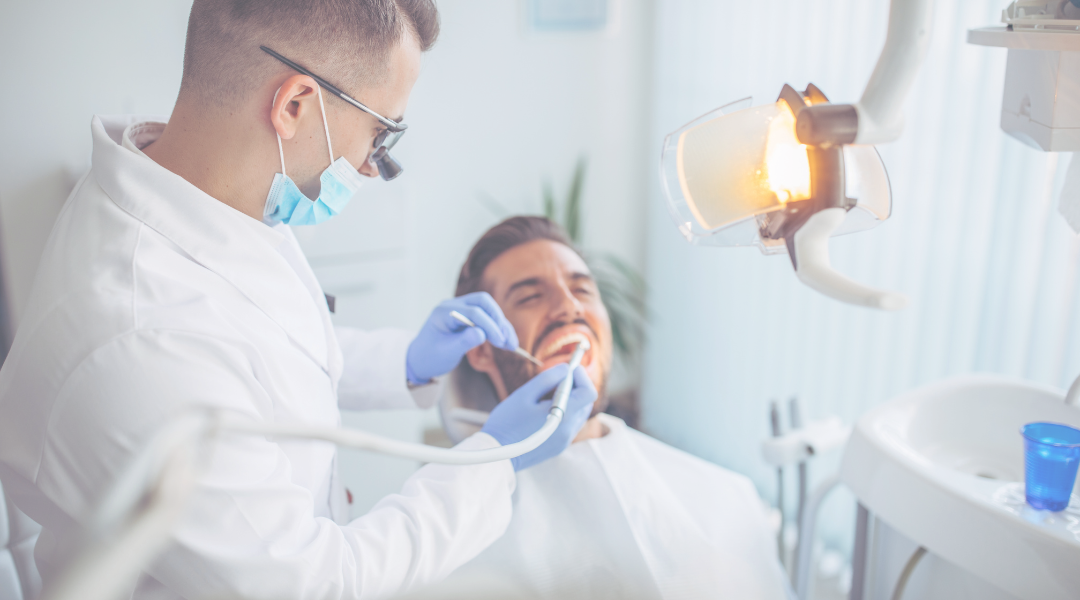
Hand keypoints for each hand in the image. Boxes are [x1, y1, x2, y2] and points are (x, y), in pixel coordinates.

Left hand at [406, 292, 517, 384]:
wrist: (420, 360)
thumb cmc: (430, 357)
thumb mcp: (446, 352)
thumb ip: (463, 342)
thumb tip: (482, 334)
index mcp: (443, 312)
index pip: (473, 312)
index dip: (489, 326)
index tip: (500, 342)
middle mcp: (453, 305)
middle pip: (483, 302)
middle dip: (498, 320)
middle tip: (506, 340)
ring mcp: (460, 309)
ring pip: (488, 309)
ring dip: (501, 324)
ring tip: (511, 344)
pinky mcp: (467, 317)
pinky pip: (486, 317)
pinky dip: (497, 328)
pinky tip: (506, 341)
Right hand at [481, 364, 597, 470]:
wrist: (497, 452)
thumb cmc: (507, 422)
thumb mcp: (525, 394)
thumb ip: (548, 378)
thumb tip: (565, 369)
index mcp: (564, 416)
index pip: (589, 392)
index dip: (581, 377)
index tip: (568, 369)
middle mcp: (569, 430)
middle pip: (586, 403)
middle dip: (576, 387)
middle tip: (558, 378)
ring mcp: (565, 440)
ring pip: (579, 414)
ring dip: (571, 400)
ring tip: (549, 394)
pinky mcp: (559, 446)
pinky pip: (570, 425)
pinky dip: (565, 413)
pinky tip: (545, 410)